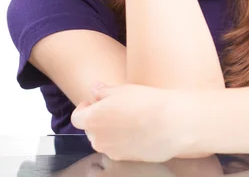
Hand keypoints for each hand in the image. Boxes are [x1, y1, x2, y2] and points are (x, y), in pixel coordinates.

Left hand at [70, 82, 190, 162]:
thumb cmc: (147, 103)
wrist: (171, 124)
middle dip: (98, 118)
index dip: (85, 107)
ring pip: (104, 139)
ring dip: (110, 129)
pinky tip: (138, 129)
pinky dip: (122, 139)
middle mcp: (98, 139)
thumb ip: (103, 92)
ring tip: (129, 117)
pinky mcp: (126, 159)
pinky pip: (117, 148)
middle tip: (115, 106)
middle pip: (90, 129)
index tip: (95, 100)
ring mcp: (112, 151)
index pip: (77, 117)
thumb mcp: (123, 89)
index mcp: (93, 119)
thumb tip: (95, 90)